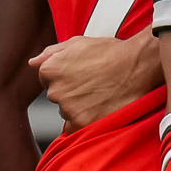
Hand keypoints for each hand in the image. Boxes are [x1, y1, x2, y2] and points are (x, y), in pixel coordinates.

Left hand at [31, 31, 160, 129]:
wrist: (137, 65)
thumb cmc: (110, 52)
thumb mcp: (77, 43)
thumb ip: (50, 52)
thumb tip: (33, 63)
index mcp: (49, 70)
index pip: (47, 80)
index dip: (66, 77)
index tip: (82, 76)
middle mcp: (54, 91)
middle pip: (57, 97)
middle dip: (71, 93)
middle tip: (94, 85)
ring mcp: (67, 108)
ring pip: (66, 112)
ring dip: (78, 107)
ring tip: (100, 95)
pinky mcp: (81, 122)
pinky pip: (74, 128)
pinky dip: (84, 121)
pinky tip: (98, 109)